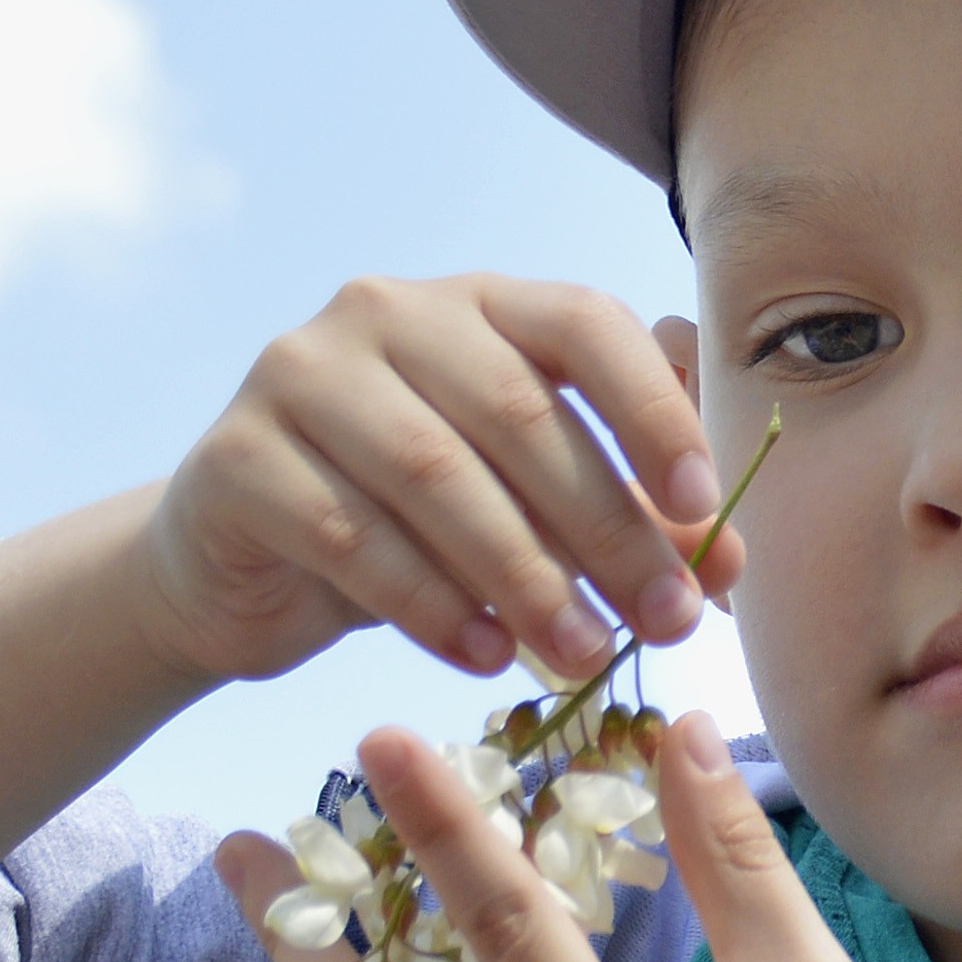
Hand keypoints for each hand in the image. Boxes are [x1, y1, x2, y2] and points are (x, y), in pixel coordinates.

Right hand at [132, 274, 731, 693]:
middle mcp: (385, 313)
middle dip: (608, 526)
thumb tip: (725, 560)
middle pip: (518, 412)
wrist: (240, 567)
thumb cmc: (407, 526)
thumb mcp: (522, 506)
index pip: (583, 322)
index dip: (653, 411)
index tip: (706, 509)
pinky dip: (430, 604)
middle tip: (669, 620)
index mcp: (477, 303)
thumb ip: (621, 511)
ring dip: (524, 576)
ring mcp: (299, 375)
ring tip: (582, 656)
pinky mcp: (237, 456)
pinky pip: (348, 535)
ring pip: (435, 474)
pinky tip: (484, 657)